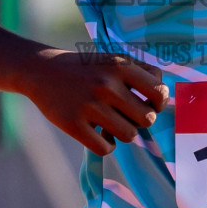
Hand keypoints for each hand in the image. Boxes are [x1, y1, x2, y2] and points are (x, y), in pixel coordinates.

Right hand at [19, 50, 168, 154]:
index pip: (159, 93)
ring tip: (112, 123)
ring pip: (129, 135)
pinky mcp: (73, 124)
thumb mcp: (113, 59)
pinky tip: (99, 134)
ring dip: (124, 133)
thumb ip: (141, 73)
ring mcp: (89, 105)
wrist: (41, 70)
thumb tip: (165, 98)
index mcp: (120, 66)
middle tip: (127, 115)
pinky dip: (107, 145)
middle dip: (140, 120)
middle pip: (147, 119)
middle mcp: (106, 84)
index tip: (148, 104)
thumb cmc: (86, 68)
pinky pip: (106, 148)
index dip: (158, 103)